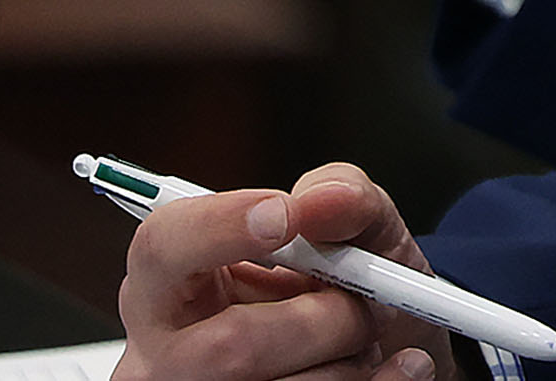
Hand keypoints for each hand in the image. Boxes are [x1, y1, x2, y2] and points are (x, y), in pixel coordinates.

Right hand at [114, 165, 454, 380]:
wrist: (387, 344)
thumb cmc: (344, 287)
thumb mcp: (352, 225)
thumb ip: (343, 193)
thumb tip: (324, 200)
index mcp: (169, 284)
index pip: (160, 249)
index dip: (218, 227)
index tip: (286, 215)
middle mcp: (167, 354)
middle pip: (232, 345)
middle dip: (326, 317)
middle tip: (362, 303)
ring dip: (351, 358)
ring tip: (362, 339)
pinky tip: (395, 365)